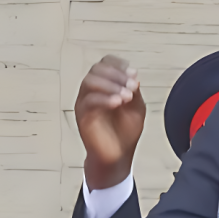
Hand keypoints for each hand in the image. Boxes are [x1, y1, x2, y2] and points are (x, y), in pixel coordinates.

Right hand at [75, 55, 145, 189]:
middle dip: (117, 75)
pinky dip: (104, 99)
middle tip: (132, 87)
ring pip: (90, 81)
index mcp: (106, 84)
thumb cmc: (126, 130)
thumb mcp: (136, 106)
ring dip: (110, 85)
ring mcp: (85, 101)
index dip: (119, 64)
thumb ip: (133, 91)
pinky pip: (88, 100)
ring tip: (126, 97)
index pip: (106, 62)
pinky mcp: (82, 114)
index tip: (133, 74)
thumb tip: (132, 77)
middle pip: (97, 69)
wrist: (118, 155)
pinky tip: (117, 103)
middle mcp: (93, 89)